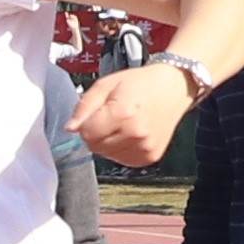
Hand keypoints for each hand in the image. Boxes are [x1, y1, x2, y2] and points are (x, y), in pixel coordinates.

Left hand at [75, 60, 196, 167]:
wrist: (173, 88)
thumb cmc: (139, 84)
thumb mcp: (105, 85)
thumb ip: (84, 107)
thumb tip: (70, 129)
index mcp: (123, 113)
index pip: (87, 134)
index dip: (86, 124)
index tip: (95, 114)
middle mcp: (136, 134)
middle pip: (95, 147)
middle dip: (96, 134)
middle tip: (110, 117)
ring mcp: (145, 148)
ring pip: (107, 155)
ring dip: (108, 143)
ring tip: (122, 124)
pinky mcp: (150, 157)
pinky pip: (122, 159)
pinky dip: (120, 149)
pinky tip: (130, 133)